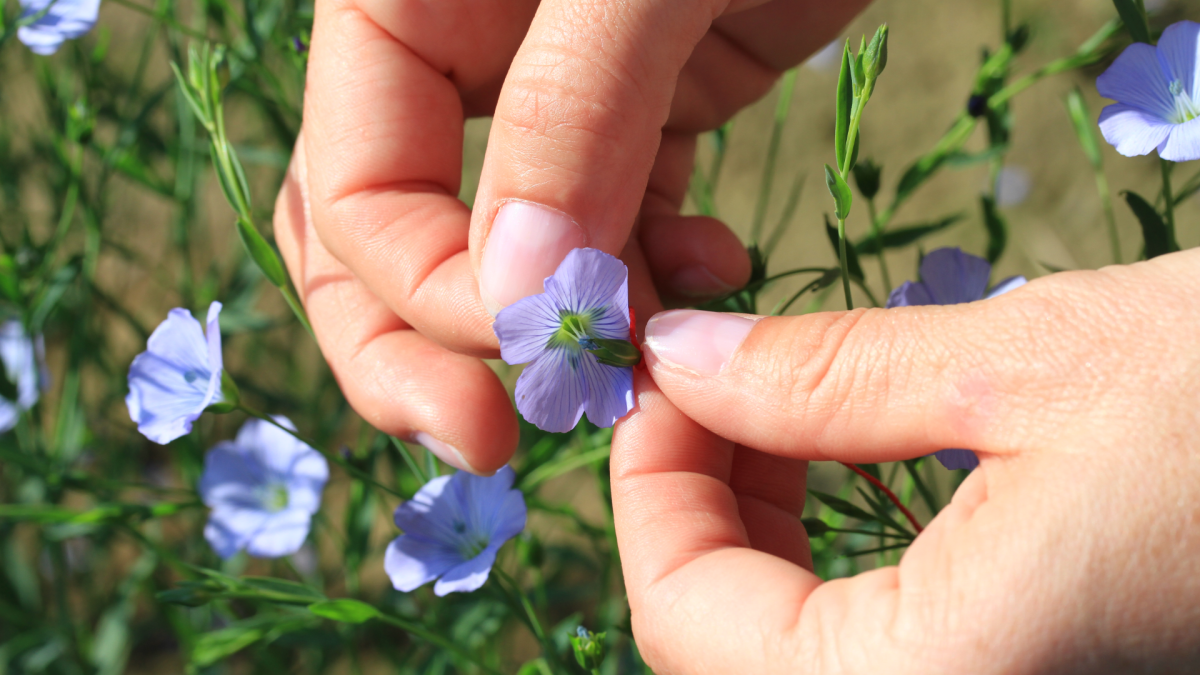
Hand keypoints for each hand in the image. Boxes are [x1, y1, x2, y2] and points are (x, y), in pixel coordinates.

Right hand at [273, 0, 870, 472]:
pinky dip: (645, 273)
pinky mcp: (645, 108)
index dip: (427, 295)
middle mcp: (452, 51)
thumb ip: (566, 113)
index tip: (538, 352)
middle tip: (498, 448)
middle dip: (430, 349)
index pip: (352, 193)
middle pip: (382, 240)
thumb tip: (505, 296)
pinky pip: (608, 224)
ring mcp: (549, 89)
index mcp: (398, 2)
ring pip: (501, 248)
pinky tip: (709, 270)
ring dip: (562, 320)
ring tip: (649, 347)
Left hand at [611, 250, 1199, 672]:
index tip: (656, 381)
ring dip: (758, 535)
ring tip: (778, 413)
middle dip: (698, 511)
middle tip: (715, 385)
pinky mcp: (1037, 673)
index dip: (648, 494)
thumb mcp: (1028, 361)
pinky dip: (832, 565)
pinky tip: (851, 468)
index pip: (689, 627)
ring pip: (797, 657)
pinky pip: (879, 652)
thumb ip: (822, 377)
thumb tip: (680, 362)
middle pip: (729, 654)